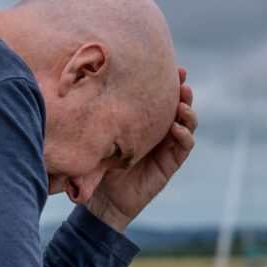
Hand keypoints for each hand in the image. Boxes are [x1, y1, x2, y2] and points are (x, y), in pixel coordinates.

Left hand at [87, 67, 196, 231]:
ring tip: (183, 103)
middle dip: (182, 90)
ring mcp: (167, 147)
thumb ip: (95, 121)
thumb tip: (78, 89)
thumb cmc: (98, 166)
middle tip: (181, 77)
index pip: (159, 97)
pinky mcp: (169, 164)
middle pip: (178, 105)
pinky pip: (183, 147)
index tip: (169, 66)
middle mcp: (158, 131)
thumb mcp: (96, 139)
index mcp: (143, 121)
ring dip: (188, 111)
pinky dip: (184, 136)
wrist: (102, 201)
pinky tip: (176, 128)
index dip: (166, 81)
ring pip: (186, 123)